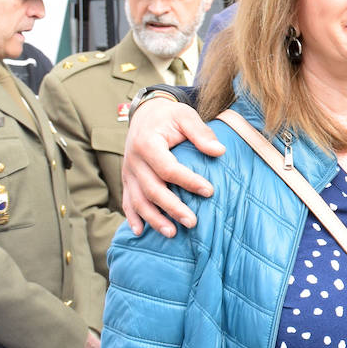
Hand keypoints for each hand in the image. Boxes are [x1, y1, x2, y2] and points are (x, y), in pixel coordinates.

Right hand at [121, 97, 222, 237]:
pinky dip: (132, 217)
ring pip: (138, 200)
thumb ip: (201, 133)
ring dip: (153, 219)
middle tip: (192, 222)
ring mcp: (128, 172)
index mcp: (147, 144)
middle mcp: (134, 161)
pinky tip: (140, 232)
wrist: (146, 113)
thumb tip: (219, 151)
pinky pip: (127, 201)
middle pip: (152, 189)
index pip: (168, 168)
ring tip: (172, 233)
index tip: (209, 191)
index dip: (188, 181)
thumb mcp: (186, 116)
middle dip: (172, 208)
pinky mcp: (127, 179)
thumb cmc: (170, 116)